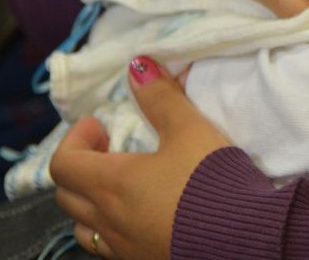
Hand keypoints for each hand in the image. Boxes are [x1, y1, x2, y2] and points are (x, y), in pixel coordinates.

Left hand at [50, 56, 228, 258]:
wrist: (244, 236)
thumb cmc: (211, 180)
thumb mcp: (190, 129)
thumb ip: (161, 97)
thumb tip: (138, 66)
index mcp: (111, 183)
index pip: (63, 163)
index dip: (75, 139)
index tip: (101, 125)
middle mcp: (109, 220)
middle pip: (67, 195)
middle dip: (80, 166)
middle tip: (109, 148)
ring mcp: (124, 247)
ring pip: (84, 226)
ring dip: (90, 202)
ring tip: (119, 185)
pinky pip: (109, 247)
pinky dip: (111, 227)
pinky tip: (140, 215)